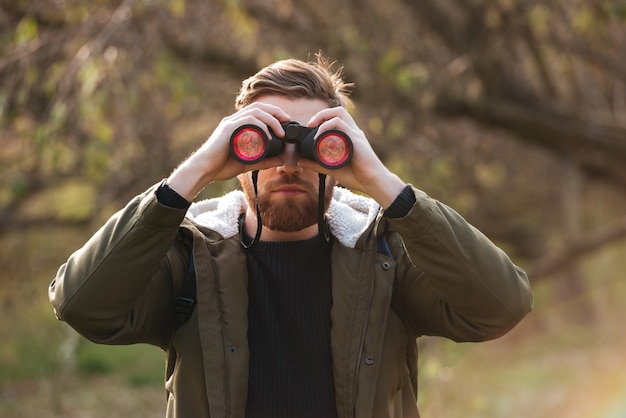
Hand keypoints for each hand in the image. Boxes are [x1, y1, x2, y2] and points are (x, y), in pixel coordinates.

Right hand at [166, 103, 291, 200]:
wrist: (204, 170)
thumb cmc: (221, 166)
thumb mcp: (249, 162)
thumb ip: (265, 160)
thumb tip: (282, 160)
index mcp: (238, 125)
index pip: (258, 111)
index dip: (273, 113)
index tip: (286, 122)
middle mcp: (234, 121)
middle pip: (258, 107)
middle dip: (276, 112)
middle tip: (288, 121)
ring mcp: (230, 123)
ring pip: (255, 112)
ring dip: (271, 119)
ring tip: (280, 132)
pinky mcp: (228, 129)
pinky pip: (247, 122)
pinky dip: (260, 127)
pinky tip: (267, 137)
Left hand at [301, 107, 405, 207]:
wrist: (373, 183)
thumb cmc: (358, 176)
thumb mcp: (332, 169)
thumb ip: (316, 164)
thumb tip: (300, 162)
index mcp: (349, 136)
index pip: (337, 118)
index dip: (322, 118)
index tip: (310, 128)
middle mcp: (353, 132)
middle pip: (338, 111)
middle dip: (321, 114)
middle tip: (310, 125)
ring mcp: (356, 135)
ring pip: (339, 114)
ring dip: (323, 119)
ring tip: (314, 131)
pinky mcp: (357, 140)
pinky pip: (341, 127)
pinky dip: (328, 129)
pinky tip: (321, 139)